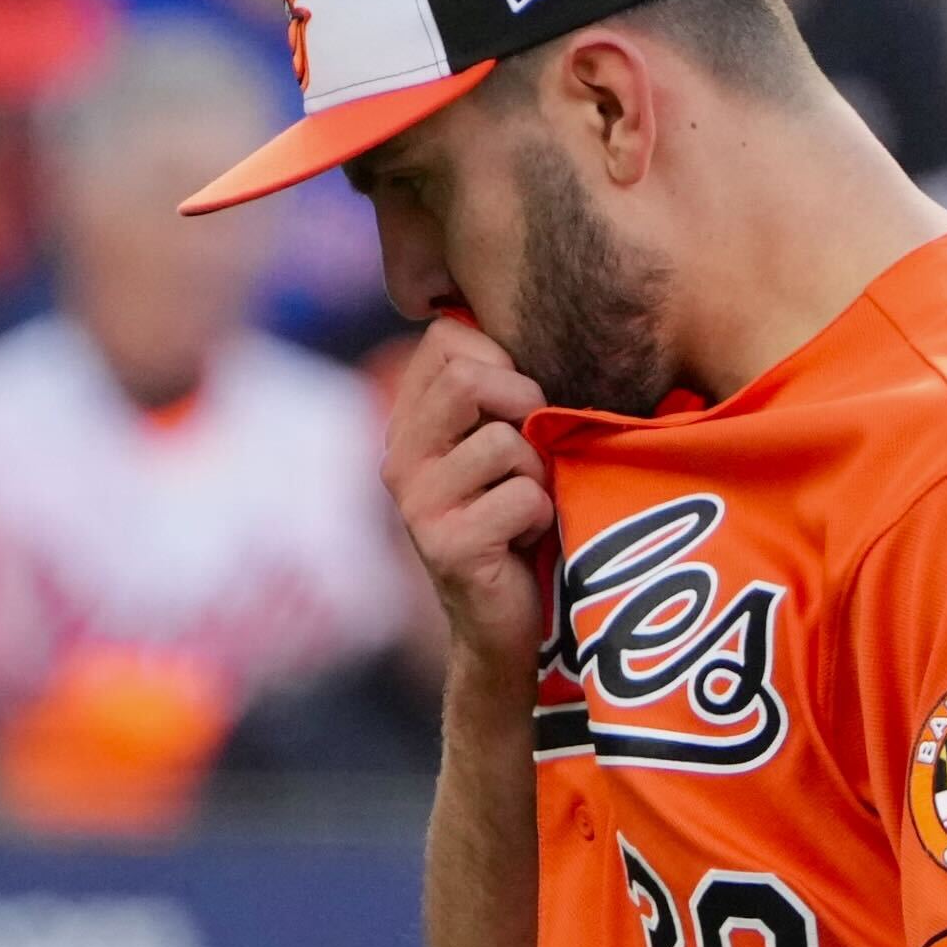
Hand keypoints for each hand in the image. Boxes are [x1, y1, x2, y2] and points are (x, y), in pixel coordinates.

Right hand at [378, 318, 554, 674]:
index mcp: (411, 424)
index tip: (523, 400)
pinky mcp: (447, 544)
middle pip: (468, 377)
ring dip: (540, 471)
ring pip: (503, 441)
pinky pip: (522, 496)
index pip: (447, 337)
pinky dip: (544, 514)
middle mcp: (400, 458)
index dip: (503, 355)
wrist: (506, 629)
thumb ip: (502, 393)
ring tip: (532, 504)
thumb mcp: (506, 448)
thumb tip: (547, 316)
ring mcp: (417, 503)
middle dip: (525, 404)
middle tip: (537, 447)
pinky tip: (530, 539)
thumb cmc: (521, 525)